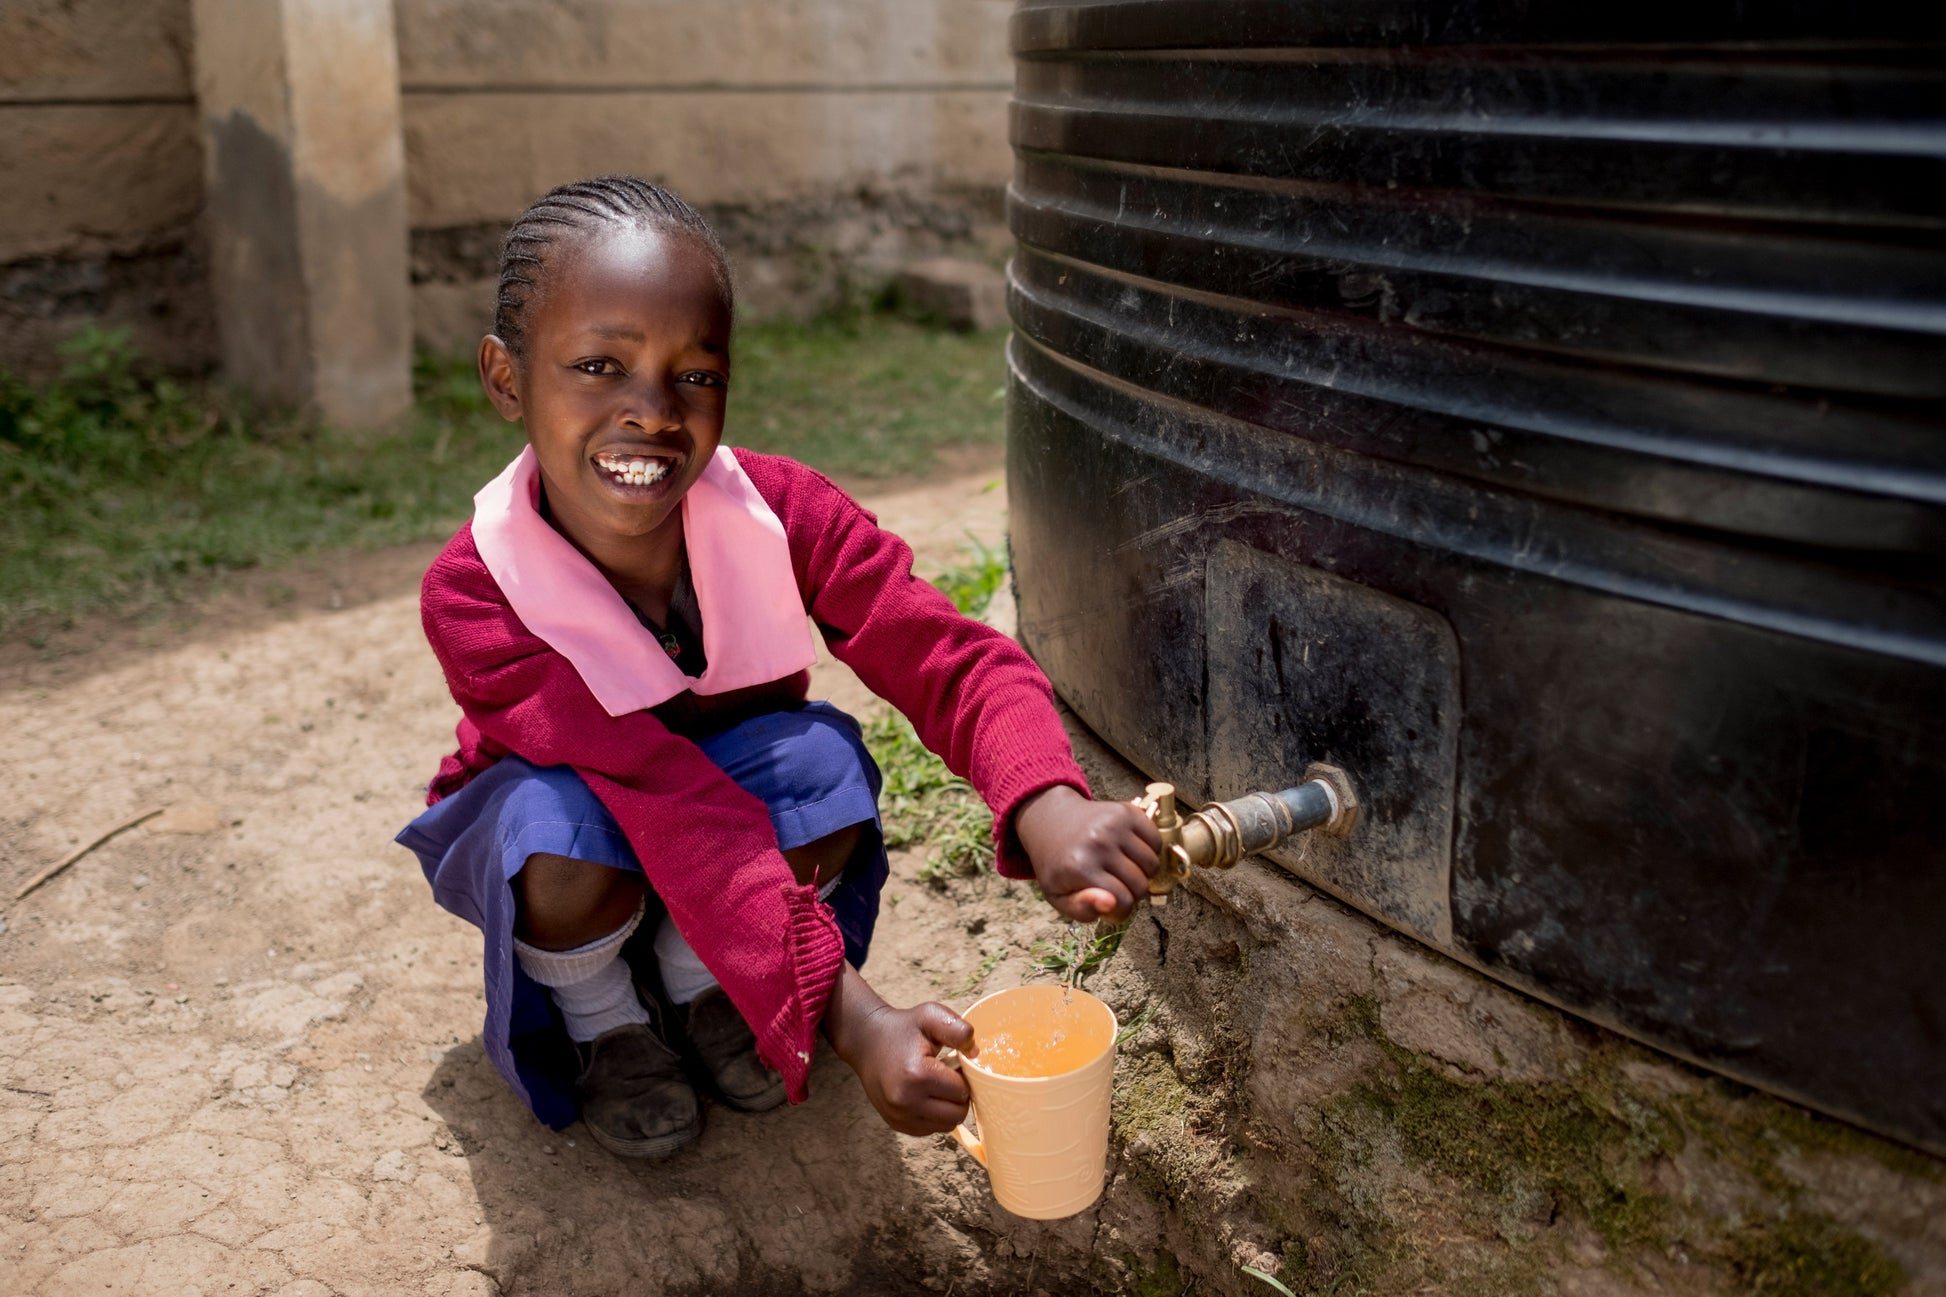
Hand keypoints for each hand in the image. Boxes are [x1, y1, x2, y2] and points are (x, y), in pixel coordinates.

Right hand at [823, 966, 971, 1134]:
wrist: (866, 1040)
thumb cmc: (903, 1027)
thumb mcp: (930, 1015)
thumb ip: (958, 1030)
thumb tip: (975, 1054)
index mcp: (917, 1075)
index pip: (962, 1091)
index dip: (963, 1075)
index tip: (952, 1062)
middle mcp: (906, 1101)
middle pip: (957, 1114)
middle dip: (958, 1095)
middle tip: (947, 1075)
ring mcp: (899, 1116)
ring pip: (946, 1126)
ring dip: (948, 1107)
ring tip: (936, 1084)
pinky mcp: (896, 1124)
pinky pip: (930, 1129)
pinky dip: (934, 1116)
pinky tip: (926, 1095)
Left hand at [1014, 784, 1161, 921]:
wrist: (1054, 821)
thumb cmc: (1058, 864)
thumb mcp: (1058, 896)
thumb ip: (1081, 909)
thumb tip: (1110, 904)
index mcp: (1079, 866)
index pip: (1123, 902)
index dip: (1120, 911)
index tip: (1110, 907)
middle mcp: (1098, 843)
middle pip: (1140, 885)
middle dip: (1131, 893)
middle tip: (1116, 886)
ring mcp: (1114, 824)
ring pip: (1152, 864)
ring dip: (1142, 873)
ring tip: (1123, 869)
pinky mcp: (1126, 811)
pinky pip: (1157, 841)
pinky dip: (1150, 852)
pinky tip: (1132, 854)